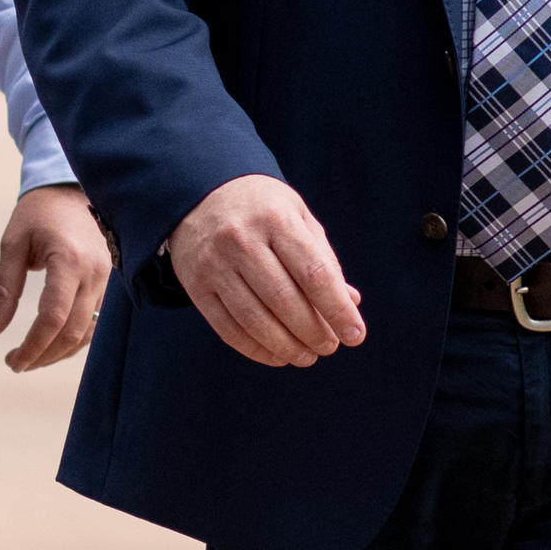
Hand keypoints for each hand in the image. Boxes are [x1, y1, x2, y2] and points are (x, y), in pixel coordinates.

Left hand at [0, 186, 113, 372]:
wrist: (69, 189)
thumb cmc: (36, 214)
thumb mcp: (12, 245)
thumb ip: (4, 289)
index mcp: (69, 260)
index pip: (54, 317)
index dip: (33, 346)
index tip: (12, 361)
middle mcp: (94, 272)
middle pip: (73, 331)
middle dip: (43, 355)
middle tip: (15, 364)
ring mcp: (106, 278)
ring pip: (88, 332)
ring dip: (59, 352)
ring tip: (29, 358)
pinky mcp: (108, 282)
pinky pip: (95, 321)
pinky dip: (73, 339)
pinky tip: (49, 344)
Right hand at [168, 173, 365, 367]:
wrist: (199, 193)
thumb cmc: (262, 210)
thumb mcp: (298, 219)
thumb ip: (324, 260)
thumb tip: (350, 303)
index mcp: (276, 219)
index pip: (314, 274)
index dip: (337, 310)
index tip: (355, 335)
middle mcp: (242, 240)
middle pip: (285, 301)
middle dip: (314, 332)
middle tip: (330, 347)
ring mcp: (215, 264)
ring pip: (255, 320)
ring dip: (287, 347)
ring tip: (308, 356)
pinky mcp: (195, 285)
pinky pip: (228, 328)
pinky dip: (256, 349)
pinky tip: (277, 355)